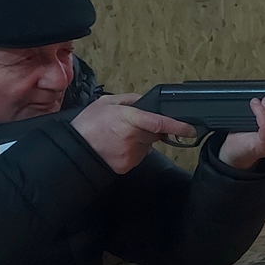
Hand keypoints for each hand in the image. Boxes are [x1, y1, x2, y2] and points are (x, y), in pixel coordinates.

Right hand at [71, 93, 198, 174]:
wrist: (73, 151)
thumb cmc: (87, 126)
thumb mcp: (106, 102)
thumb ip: (128, 99)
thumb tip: (143, 101)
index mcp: (129, 119)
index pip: (160, 123)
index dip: (178, 126)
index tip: (191, 129)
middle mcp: (134, 138)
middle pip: (155, 133)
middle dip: (149, 128)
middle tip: (130, 125)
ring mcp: (132, 153)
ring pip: (147, 144)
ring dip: (140, 139)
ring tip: (118, 136)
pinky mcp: (129, 165)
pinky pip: (139, 155)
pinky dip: (133, 149)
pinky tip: (118, 146)